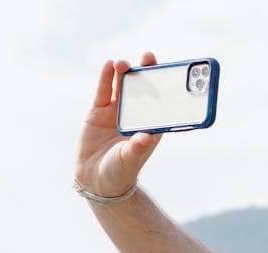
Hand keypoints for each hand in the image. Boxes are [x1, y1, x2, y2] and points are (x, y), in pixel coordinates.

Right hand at [74, 52, 162, 196]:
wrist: (96, 180)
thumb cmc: (120, 172)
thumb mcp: (130, 159)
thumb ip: (138, 147)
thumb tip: (148, 136)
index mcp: (150, 126)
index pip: (161, 102)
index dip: (166, 86)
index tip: (172, 71)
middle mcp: (135, 116)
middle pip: (143, 89)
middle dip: (146, 72)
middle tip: (149, 56)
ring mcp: (116, 112)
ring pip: (122, 87)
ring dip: (124, 73)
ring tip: (124, 63)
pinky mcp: (98, 112)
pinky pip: (104, 91)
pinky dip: (106, 78)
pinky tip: (110, 65)